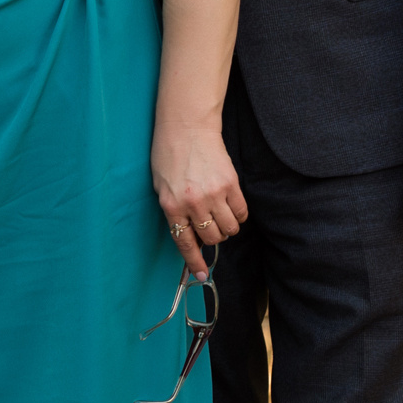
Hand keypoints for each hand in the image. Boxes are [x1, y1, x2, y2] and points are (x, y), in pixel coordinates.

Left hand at [153, 122, 248, 273]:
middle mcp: (193, 203)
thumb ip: (174, 211)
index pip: (185, 242)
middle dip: (212, 238)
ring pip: (230, 229)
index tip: (201, 275)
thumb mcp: (160, 186)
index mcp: (171, 205)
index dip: (194, 262)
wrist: (186, 128)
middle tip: (208, 224)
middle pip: (213, 238)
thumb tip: (189, 235)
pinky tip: (229, 204)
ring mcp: (214, 194)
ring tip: (218, 213)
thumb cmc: (168, 156)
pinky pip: (242, 213)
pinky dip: (238, 215)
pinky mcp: (232, 184)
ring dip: (226, 227)